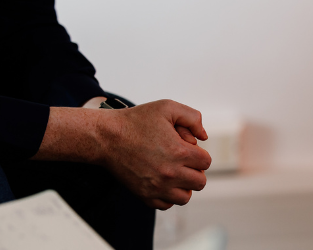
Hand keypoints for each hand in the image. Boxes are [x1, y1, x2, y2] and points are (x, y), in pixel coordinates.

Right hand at [95, 100, 211, 209]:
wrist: (107, 136)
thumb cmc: (136, 120)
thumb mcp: (166, 107)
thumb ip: (192, 117)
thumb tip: (203, 137)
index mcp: (179, 152)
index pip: (206, 161)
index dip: (198, 152)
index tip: (186, 147)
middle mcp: (171, 173)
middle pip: (200, 181)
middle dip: (194, 169)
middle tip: (181, 160)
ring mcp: (157, 186)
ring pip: (185, 196)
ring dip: (183, 185)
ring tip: (172, 172)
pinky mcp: (145, 195)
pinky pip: (167, 204)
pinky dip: (167, 195)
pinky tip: (161, 181)